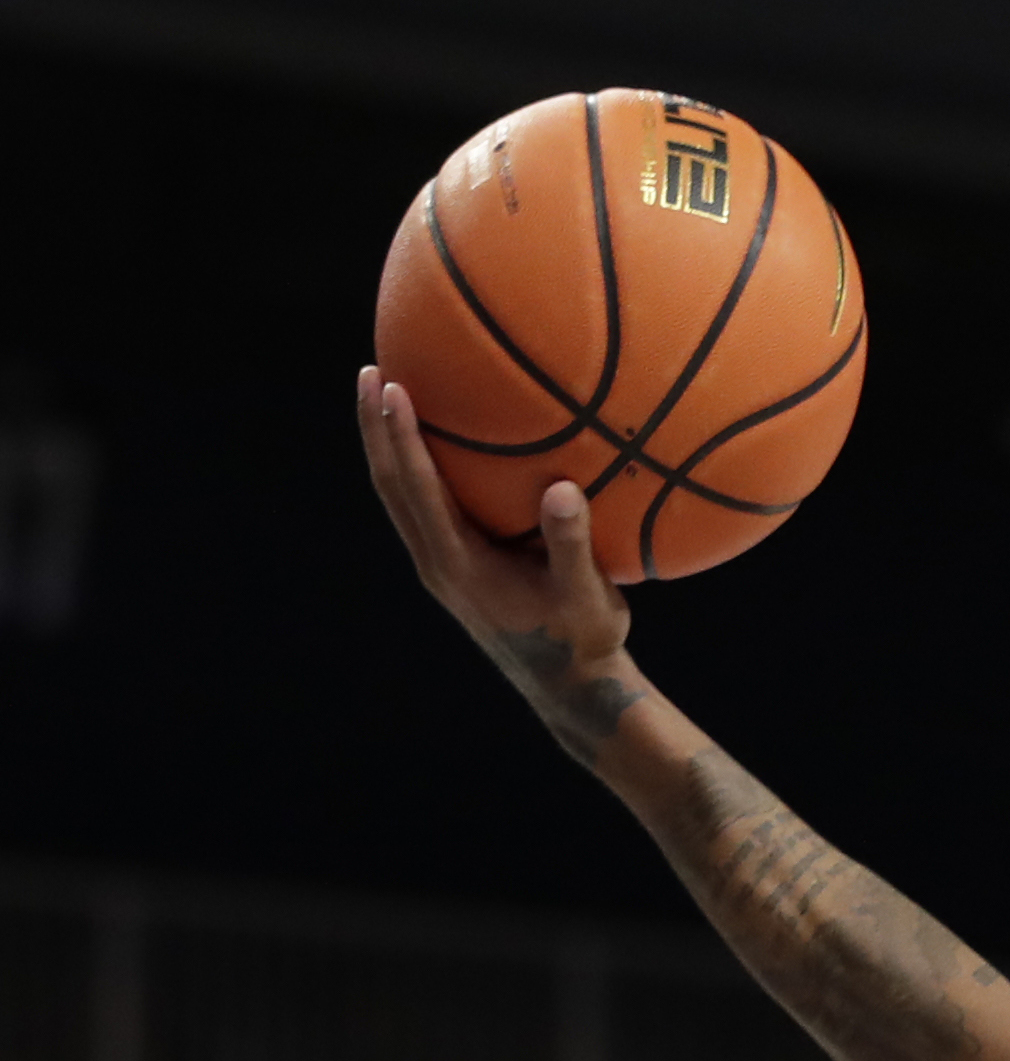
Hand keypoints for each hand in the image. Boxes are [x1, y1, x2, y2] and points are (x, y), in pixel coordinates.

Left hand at [358, 367, 648, 762]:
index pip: (417, 491)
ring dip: (388, 445)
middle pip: (390, 486)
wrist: (570, 689)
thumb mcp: (588, 596)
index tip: (392, 387)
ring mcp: (442, 567)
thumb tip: (561, 489)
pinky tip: (439, 442)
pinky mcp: (455, 568)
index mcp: (459, 565)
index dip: (401, 437)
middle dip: (376, 429)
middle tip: (370, 371)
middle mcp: (438, 563)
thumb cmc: (583, 641)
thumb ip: (572, 545)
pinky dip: (418, 467)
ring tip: (386, 394)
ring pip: (400, 497)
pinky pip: (424, 507)